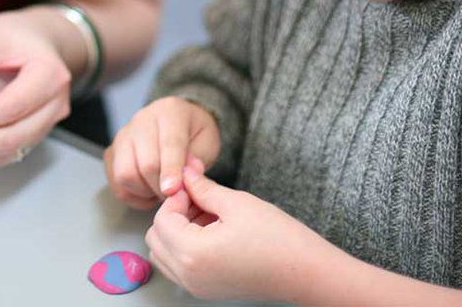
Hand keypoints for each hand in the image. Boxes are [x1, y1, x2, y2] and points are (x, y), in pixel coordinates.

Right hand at [103, 97, 219, 207]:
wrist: (178, 125)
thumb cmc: (194, 134)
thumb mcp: (207, 142)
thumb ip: (198, 160)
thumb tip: (185, 178)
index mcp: (169, 111)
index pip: (169, 143)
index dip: (171, 170)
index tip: (173, 190)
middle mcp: (141, 120)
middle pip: (146, 163)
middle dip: (162, 187)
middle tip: (176, 196)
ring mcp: (123, 135)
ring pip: (125, 174)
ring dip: (145, 191)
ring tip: (161, 190)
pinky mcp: (111, 152)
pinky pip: (116, 182)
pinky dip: (132, 195)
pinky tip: (148, 191)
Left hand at [146, 167, 344, 302]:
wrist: (306, 272)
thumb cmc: (277, 238)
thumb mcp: (237, 203)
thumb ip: (202, 188)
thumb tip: (184, 172)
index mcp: (192, 254)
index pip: (162, 218)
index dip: (177, 197)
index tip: (196, 187)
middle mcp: (188, 276)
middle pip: (156, 237)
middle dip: (173, 214)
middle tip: (201, 200)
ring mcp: (196, 287)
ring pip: (163, 253)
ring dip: (176, 231)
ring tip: (208, 216)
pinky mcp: (205, 290)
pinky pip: (178, 266)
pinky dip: (184, 247)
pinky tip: (212, 232)